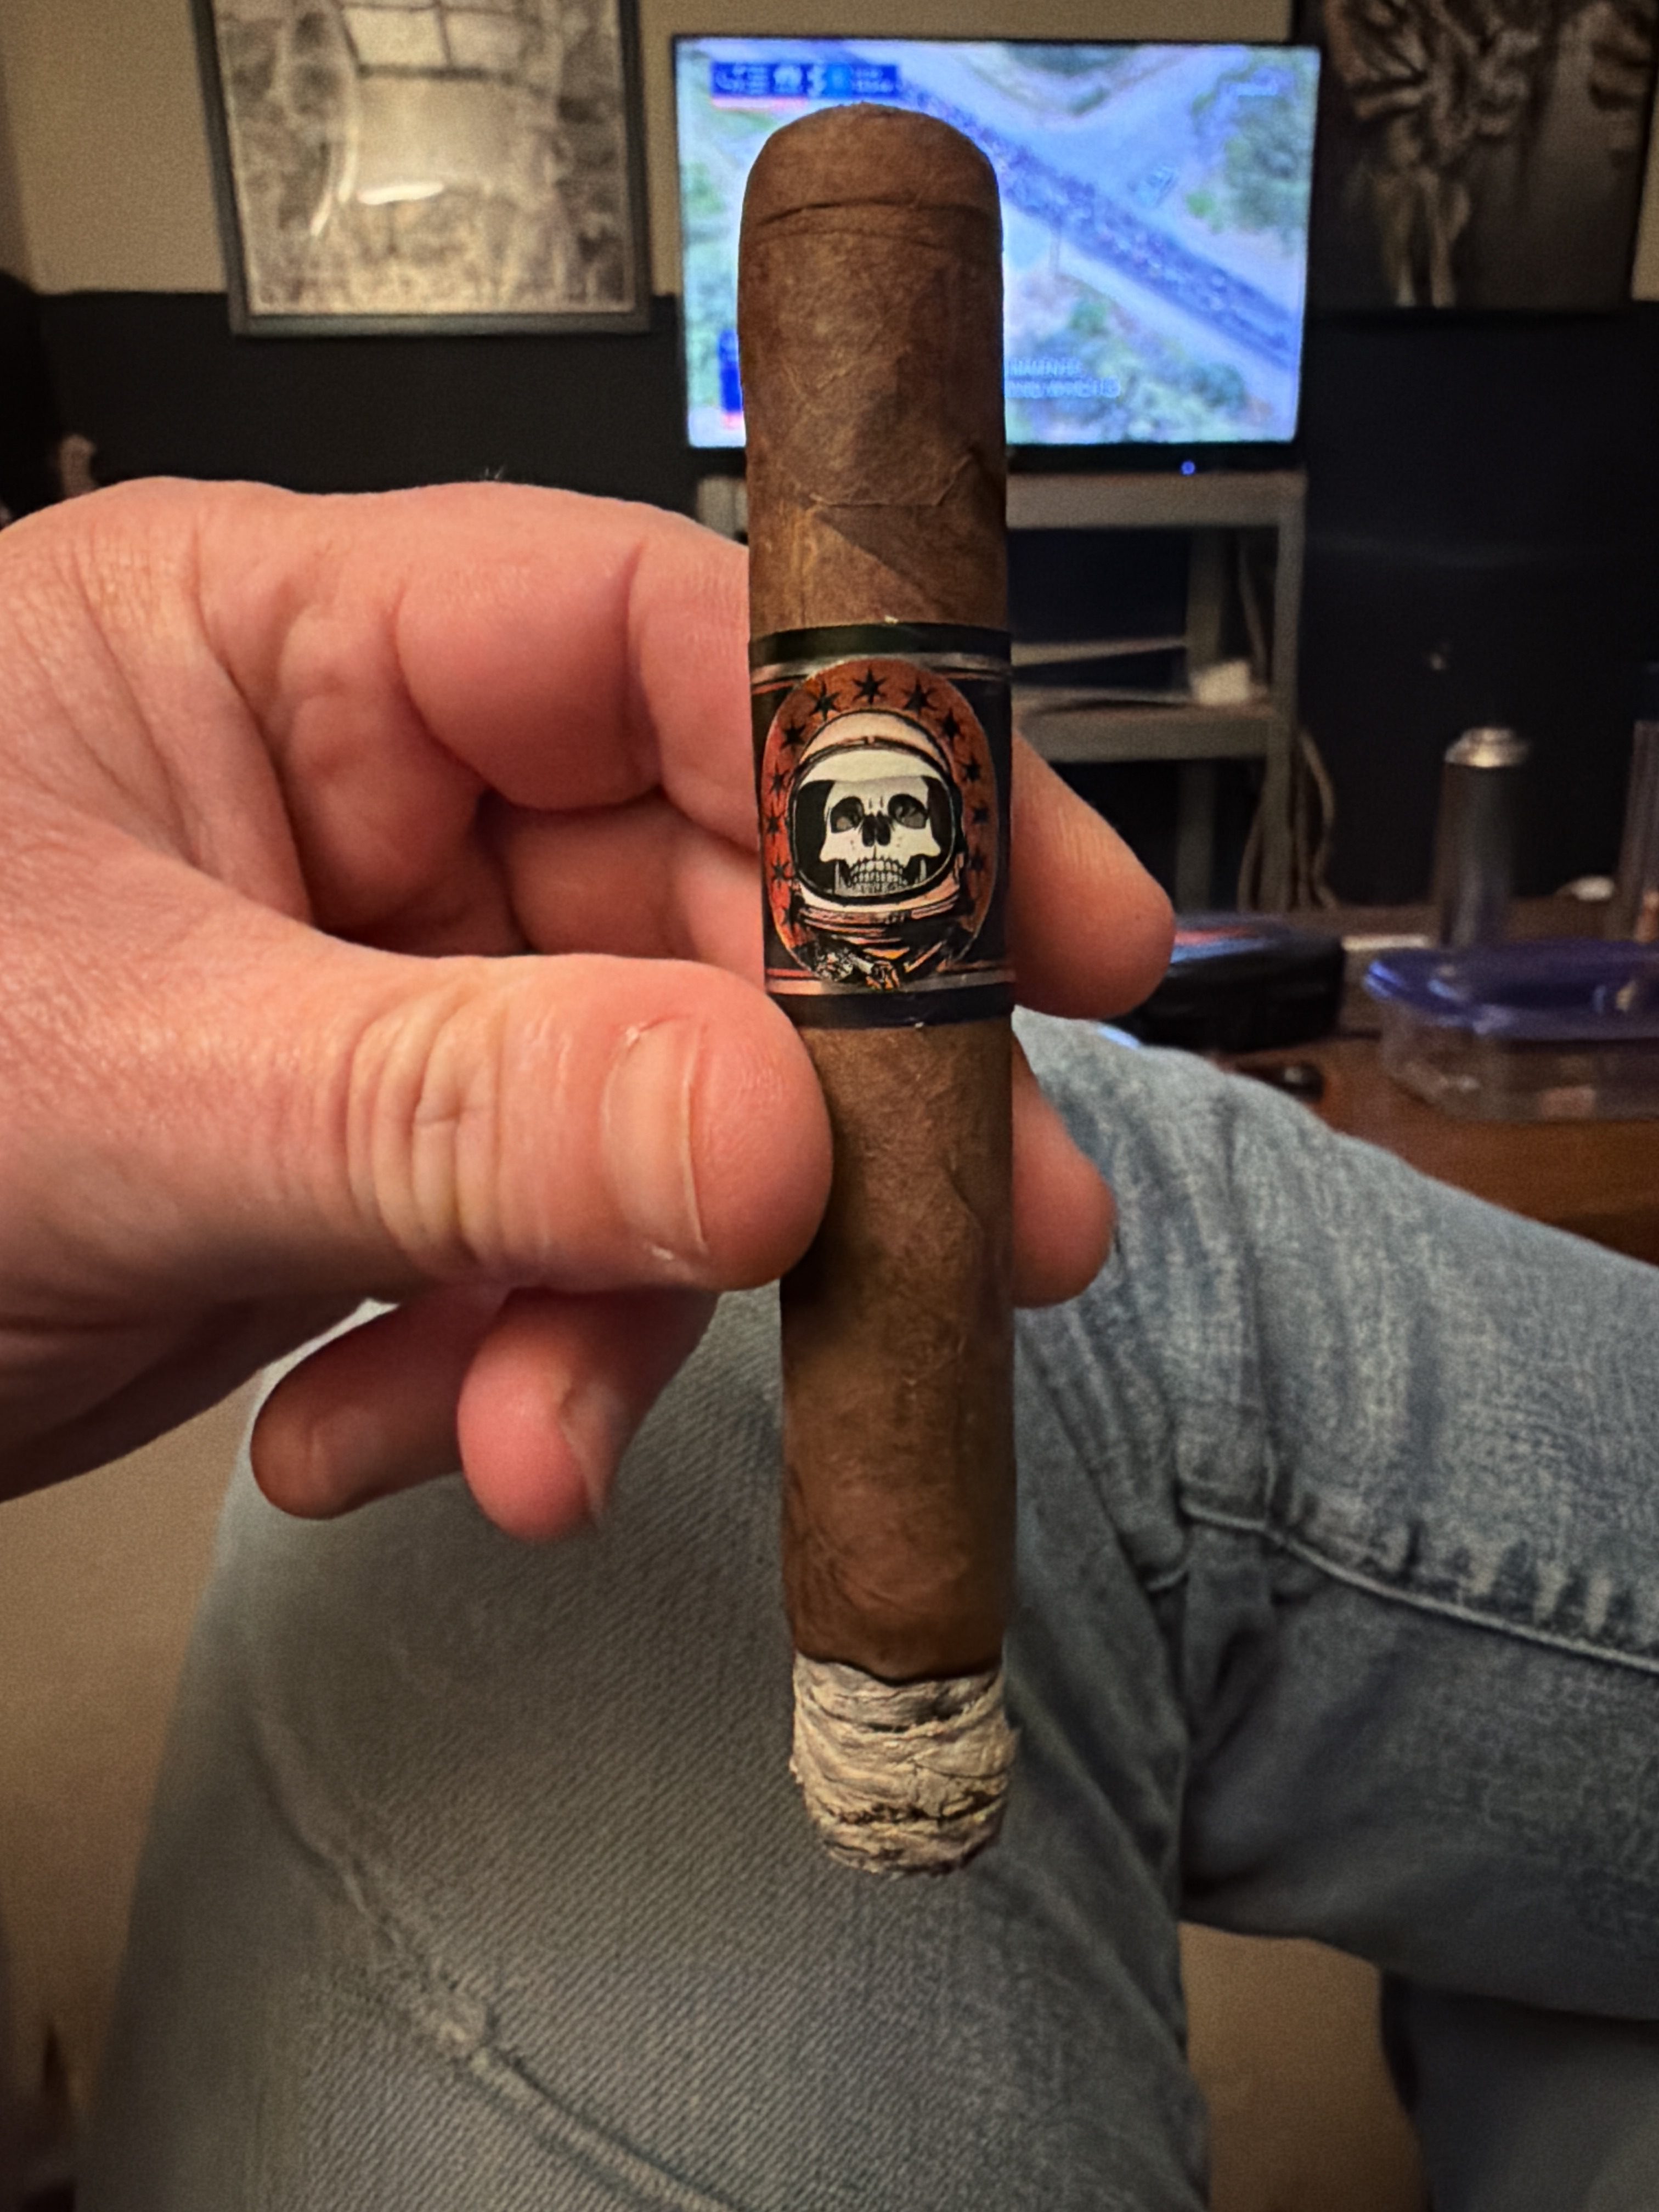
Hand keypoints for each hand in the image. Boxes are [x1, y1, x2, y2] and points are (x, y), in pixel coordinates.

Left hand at [0, 480, 1169, 1534]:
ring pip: (640, 1121)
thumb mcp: (130, 1087)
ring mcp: (384, 990)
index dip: (881, 770)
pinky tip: (371, 1439)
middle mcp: (358, 800)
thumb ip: (460, 1105)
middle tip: (964, 1259)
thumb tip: (772, 1128)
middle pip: (696, 911)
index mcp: (278, 646)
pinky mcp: (380, 1161)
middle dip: (805, 1116)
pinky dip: (497, 1373)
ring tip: (530, 1443)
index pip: (653, 638)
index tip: (1054, 932)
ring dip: (618, 1307)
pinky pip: (538, 1250)